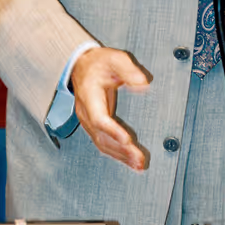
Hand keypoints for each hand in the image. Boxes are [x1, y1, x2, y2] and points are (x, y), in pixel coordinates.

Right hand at [71, 47, 149, 170]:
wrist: (81, 65)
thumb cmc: (98, 62)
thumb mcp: (114, 58)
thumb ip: (128, 70)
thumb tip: (143, 83)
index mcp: (89, 96)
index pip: (99, 119)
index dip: (113, 131)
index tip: (128, 140)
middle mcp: (86, 113)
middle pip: (102, 137)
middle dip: (121, 150)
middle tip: (139, 160)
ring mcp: (88, 121)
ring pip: (102, 144)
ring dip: (120, 156)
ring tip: (138, 165)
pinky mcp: (94, 125)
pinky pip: (103, 143)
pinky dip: (116, 153)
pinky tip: (129, 161)